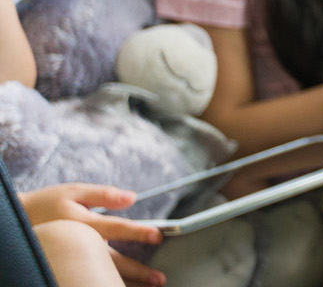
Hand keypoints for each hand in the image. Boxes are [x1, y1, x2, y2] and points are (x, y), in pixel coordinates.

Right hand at [21, 183, 164, 284]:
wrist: (15, 222)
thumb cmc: (48, 204)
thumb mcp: (73, 192)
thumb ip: (103, 194)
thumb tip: (131, 197)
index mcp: (81, 223)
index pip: (114, 228)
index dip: (137, 232)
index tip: (157, 236)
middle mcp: (77, 244)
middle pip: (111, 260)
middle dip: (137, 271)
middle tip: (158, 279)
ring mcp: (70, 259)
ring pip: (100, 274)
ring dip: (124, 282)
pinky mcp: (66, 266)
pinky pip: (88, 277)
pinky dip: (104, 283)